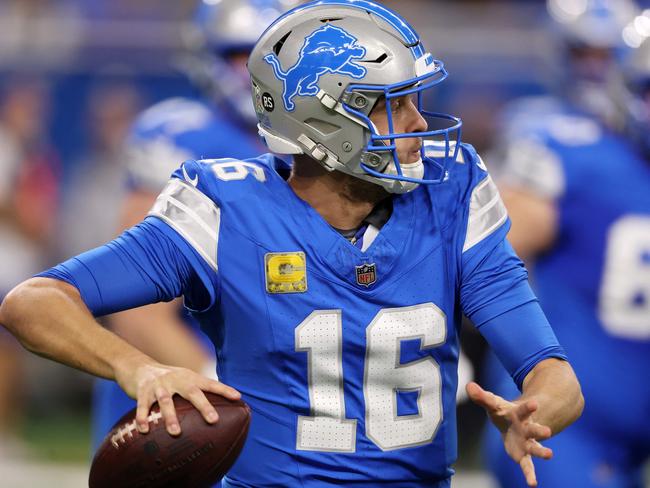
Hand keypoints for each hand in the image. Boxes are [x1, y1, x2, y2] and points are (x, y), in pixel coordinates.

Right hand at [116, 362, 240, 436]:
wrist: (139, 367)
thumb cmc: (169, 379)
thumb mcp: (185, 380)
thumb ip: (199, 391)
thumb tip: (220, 408)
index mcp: (189, 378)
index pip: (210, 383)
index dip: (224, 389)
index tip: (237, 397)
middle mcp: (176, 380)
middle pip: (192, 392)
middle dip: (203, 406)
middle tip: (213, 420)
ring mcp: (160, 385)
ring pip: (166, 400)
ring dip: (171, 417)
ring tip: (176, 432)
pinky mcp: (143, 391)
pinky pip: (143, 405)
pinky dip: (143, 417)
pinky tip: (144, 430)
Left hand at [466, 382, 551, 486]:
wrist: (514, 423)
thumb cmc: (503, 412)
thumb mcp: (492, 403)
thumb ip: (482, 397)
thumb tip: (469, 386)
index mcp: (520, 414)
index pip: (524, 409)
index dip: (528, 407)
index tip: (534, 404)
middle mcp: (527, 429)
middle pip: (534, 429)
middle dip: (540, 431)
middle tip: (548, 432)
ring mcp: (527, 443)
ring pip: (536, 447)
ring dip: (542, 451)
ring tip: (549, 454)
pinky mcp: (524, 455)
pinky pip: (528, 465)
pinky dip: (530, 474)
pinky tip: (532, 484)